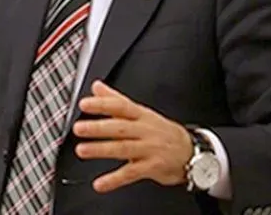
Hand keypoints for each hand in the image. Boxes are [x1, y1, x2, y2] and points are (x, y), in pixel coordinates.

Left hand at [73, 81, 193, 192]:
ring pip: (123, 149)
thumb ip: (115, 99)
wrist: (191, 151)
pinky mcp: (152, 167)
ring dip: (101, 150)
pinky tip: (100, 184)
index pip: (120, 106)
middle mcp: (144, 130)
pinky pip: (131, 174)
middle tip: (79, 128)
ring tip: (82, 150)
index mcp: (141, 115)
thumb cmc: (161, 131)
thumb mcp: (141, 112)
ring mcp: (149, 149)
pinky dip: (114, 180)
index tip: (85, 104)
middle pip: (120, 127)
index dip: (102, 104)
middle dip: (98, 127)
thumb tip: (96, 87)